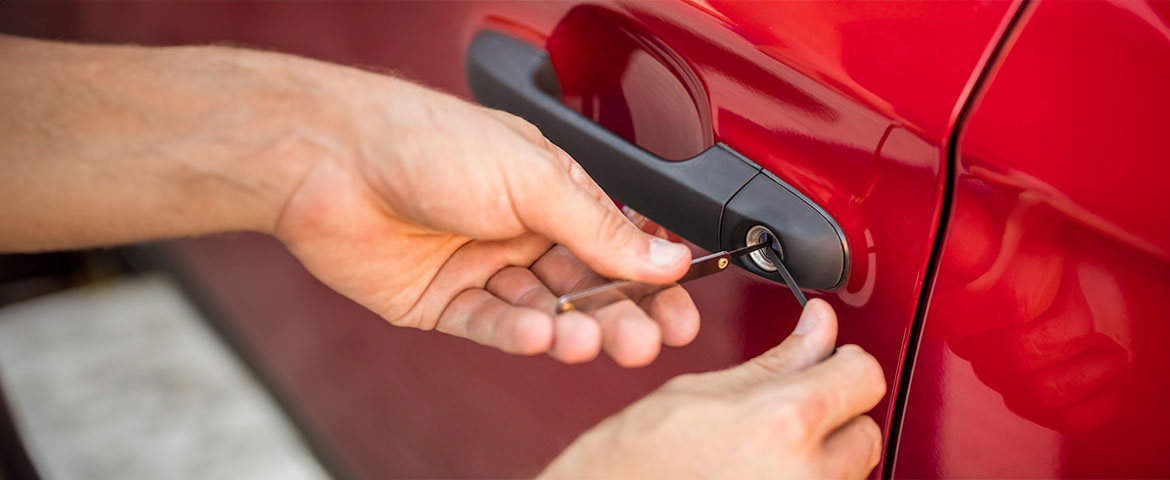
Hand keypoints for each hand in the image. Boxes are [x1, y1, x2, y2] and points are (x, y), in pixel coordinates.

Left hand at [0, 35, 695, 365]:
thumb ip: (601, 226)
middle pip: (589, 285)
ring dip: (572, 329)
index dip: (654, 279)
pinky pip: (492, 325)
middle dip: (622, 315)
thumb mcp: (533, 178)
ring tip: (587, 339)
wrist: (328, 158)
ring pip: (545, 311)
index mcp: (553, 189)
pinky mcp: (442, 301)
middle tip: (646, 340)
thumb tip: (666, 257)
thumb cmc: (425, 141)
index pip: (621, 242)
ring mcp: (482, 265)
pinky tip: (535, 333)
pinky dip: (517, 334)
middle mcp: (521, 229)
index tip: (681, 310)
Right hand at [541, 299, 886, 478]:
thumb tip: (818, 328)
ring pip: (847, 474)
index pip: (863, 377)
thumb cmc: (627, 467)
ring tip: (758, 458)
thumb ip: (773, 362)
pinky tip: (758, 478)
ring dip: (819, 460)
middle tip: (779, 420)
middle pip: (864, 432)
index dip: (843, 364)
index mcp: (783, 424)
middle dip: (832, 418)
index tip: (829, 364)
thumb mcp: (695, 394)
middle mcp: (807, 477)